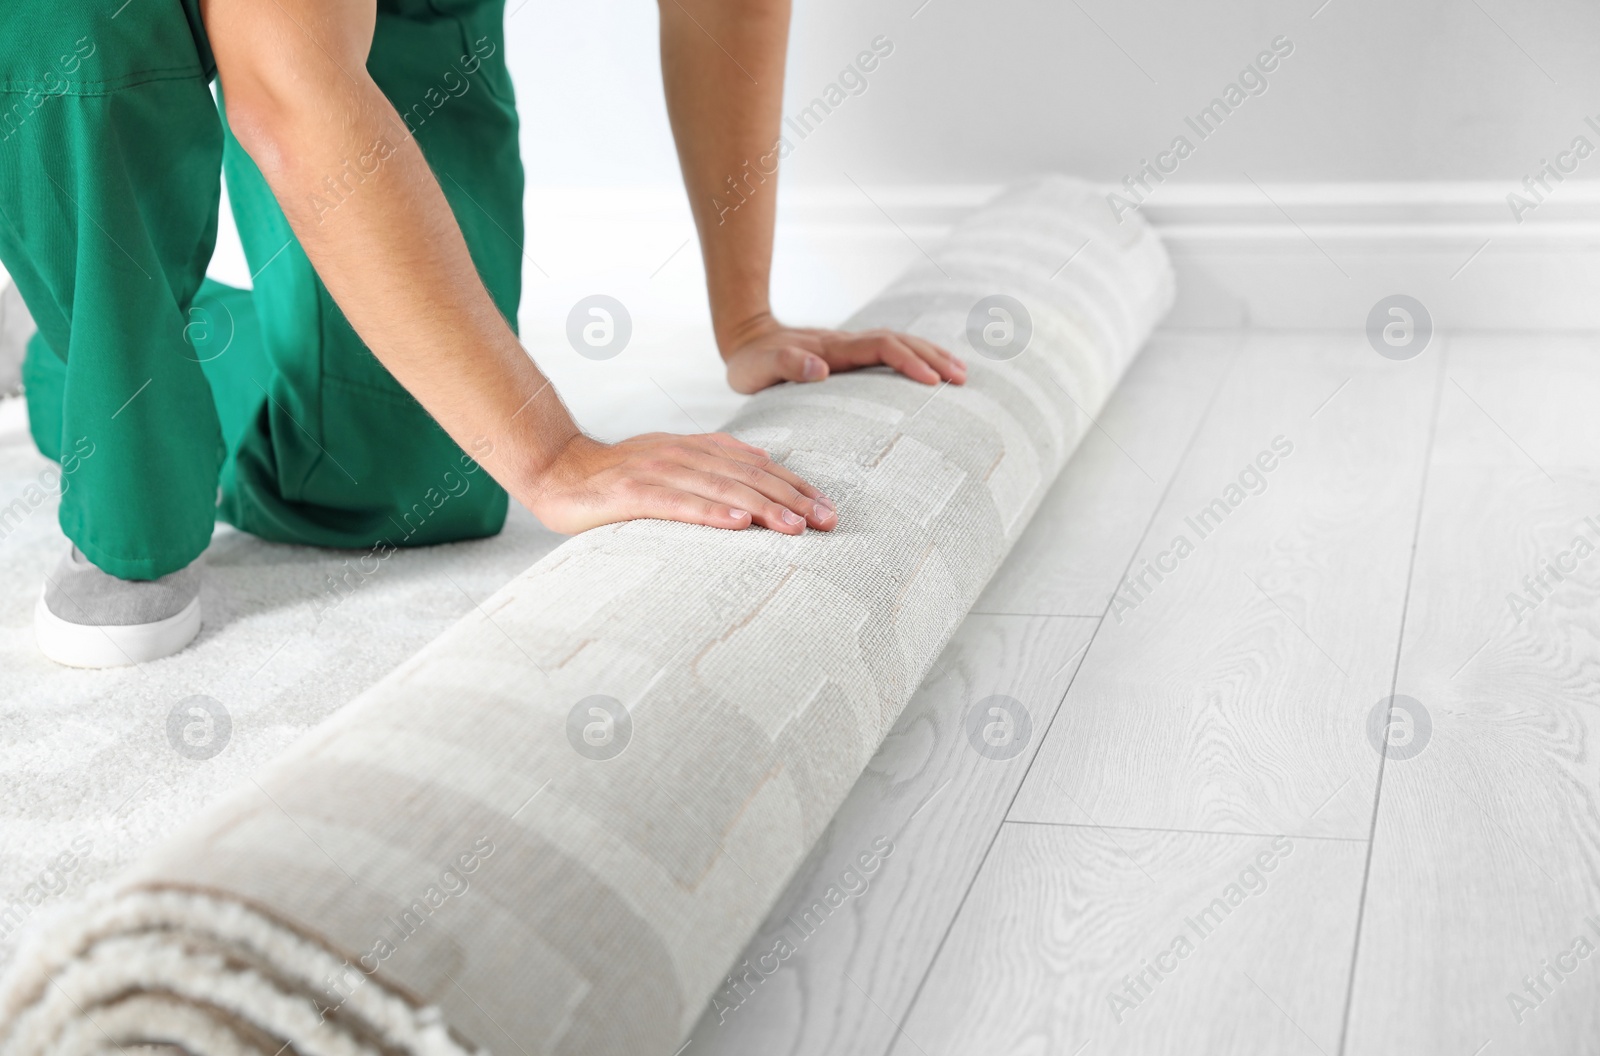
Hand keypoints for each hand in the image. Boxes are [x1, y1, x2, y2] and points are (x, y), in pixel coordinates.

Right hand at [522, 432, 836, 535]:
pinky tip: (737, 524)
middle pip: (750, 476)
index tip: (828, 509)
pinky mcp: (632, 492)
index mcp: (697, 448)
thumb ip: (714, 457)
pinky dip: (710, 512)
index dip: (796, 487)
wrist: (555, 471)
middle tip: (827, 522)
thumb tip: (762, 459)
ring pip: (722, 488)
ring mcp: (658, 471)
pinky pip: (678, 503)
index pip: (759, 468)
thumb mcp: (671, 460)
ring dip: (762, 508)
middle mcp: (684, 455)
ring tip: (794, 527)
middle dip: (792, 499)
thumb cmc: (615, 476)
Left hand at [722, 317, 966, 394]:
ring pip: (901, 343)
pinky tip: (934, 370)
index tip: (932, 382)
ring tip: (962, 374)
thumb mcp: (757, 368)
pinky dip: (917, 357)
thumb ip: (787, 365)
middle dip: (933, 358)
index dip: (908, 362)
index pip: (880, 349)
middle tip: (962, 379)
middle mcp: (846, 343)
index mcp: (831, 349)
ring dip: (932, 355)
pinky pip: (891, 351)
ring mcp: (851, 346)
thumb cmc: (751, 362)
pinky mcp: (851, 353)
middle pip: (900, 342)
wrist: (746, 340)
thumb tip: (821, 370)